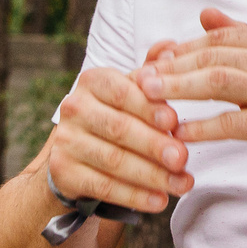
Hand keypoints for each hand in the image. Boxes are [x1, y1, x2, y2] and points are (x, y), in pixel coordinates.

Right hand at [42, 65, 194, 215]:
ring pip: (114, 160)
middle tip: (184, 159)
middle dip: (155, 145)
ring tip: (182, 184)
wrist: (77, 159)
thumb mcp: (133, 94)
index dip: (149, 107)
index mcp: (93, 81)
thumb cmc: (116, 118)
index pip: (123, 92)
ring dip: (152, 175)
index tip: (175, 121)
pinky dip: (134, 196)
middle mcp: (74, 107)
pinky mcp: (63, 171)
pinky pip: (103, 186)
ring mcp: (65, 140)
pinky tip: (159, 201)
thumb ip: (152, 74)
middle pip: (120, 128)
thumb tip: (171, 46)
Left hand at [147, 10, 246, 186]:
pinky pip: (230, 123)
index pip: (220, 38)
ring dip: (177, 90)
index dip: (182, 48)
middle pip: (213, 56)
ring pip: (217, 82)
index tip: (154, 61)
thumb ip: (244, 38)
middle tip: (140, 78)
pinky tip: (177, 134)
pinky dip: (200, 127)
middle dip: (171, 67)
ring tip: (148, 98)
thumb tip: (204, 15)